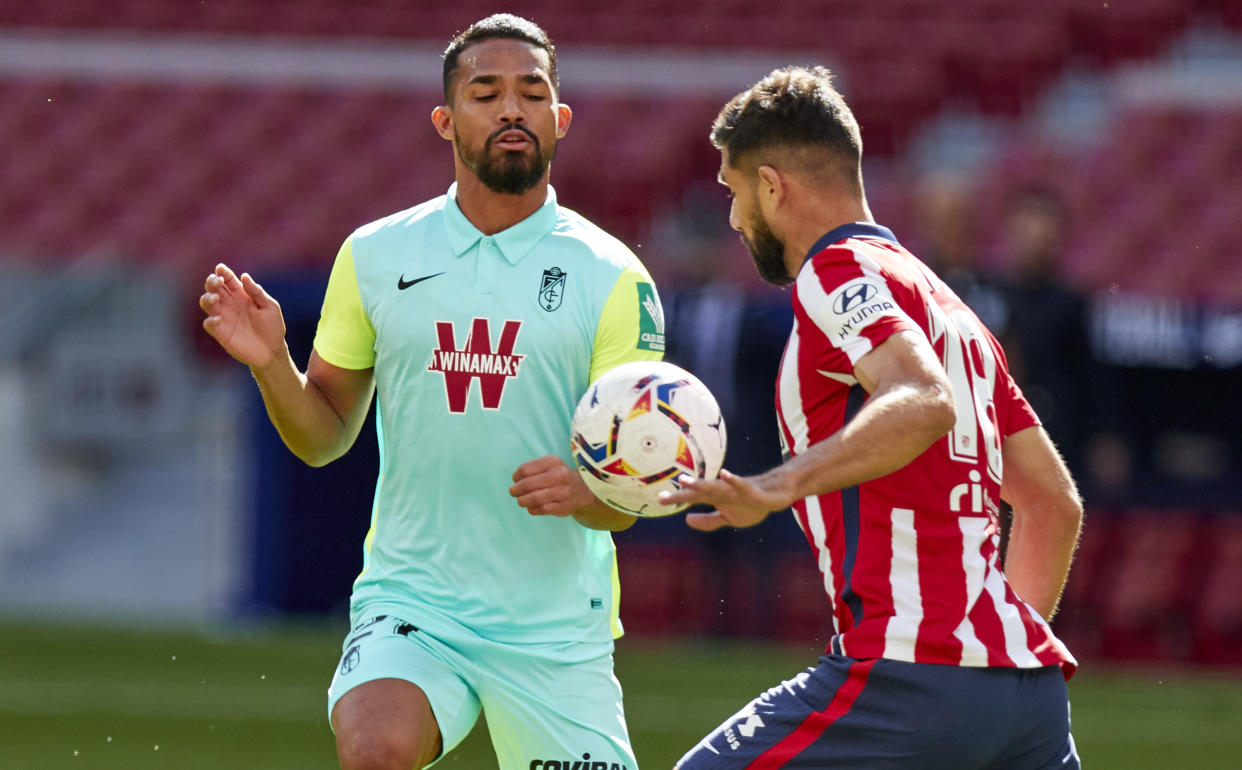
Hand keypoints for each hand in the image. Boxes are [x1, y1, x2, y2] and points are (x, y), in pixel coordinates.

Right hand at [199, 263, 287, 367]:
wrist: (272, 351)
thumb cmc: (273, 326)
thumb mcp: (270, 307)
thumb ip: (257, 292)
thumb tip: (244, 276)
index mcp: (241, 295)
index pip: (228, 280)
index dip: (223, 273)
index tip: (221, 268)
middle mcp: (230, 304)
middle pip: (214, 288)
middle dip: (212, 282)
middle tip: (217, 281)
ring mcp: (224, 317)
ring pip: (207, 303)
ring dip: (207, 298)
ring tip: (215, 298)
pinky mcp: (221, 333)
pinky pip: (209, 324)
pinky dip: (210, 320)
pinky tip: (217, 319)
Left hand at [509, 455, 593, 517]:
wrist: (584, 490)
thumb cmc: (560, 475)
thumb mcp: (550, 465)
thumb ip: (532, 469)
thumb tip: (515, 481)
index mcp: (553, 462)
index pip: (526, 469)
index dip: (516, 476)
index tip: (516, 480)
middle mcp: (560, 475)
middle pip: (528, 484)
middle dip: (516, 490)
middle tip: (513, 492)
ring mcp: (563, 492)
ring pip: (534, 498)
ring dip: (522, 501)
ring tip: (520, 501)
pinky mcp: (564, 506)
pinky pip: (541, 509)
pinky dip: (532, 509)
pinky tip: (531, 507)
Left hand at [659, 469, 788, 530]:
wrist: (776, 494)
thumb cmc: (751, 503)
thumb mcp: (728, 517)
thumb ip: (708, 520)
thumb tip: (687, 519)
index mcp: (716, 499)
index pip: (693, 498)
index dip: (676, 499)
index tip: (658, 499)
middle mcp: (722, 492)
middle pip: (699, 493)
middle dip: (682, 493)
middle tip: (663, 495)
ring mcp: (735, 490)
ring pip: (715, 487)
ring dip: (700, 484)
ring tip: (685, 481)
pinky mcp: (751, 491)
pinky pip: (741, 484)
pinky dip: (732, 479)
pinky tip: (723, 474)